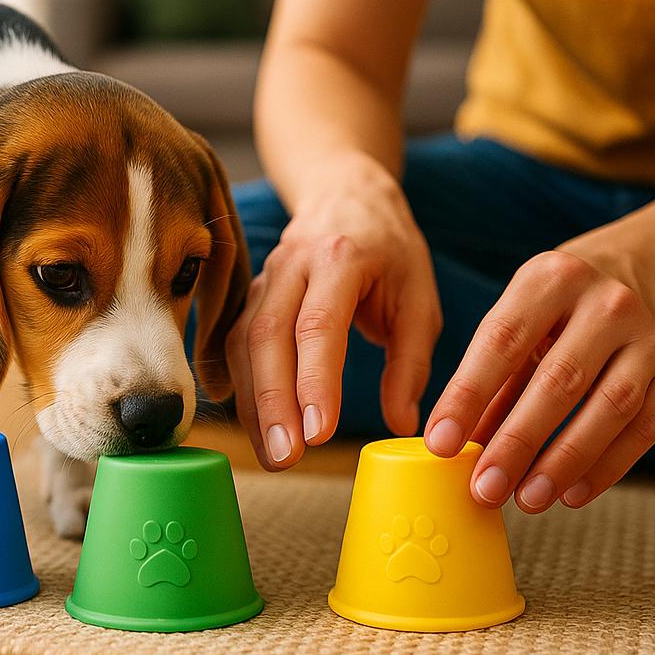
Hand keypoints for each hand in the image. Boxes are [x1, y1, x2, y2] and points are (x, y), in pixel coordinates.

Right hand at [226, 151, 441, 469]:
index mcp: (341, 258)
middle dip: (273, 401)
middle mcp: (291, 265)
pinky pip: (235, 344)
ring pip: (244, 343)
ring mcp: (263, 279)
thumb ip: (411, 363)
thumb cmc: (391, 251)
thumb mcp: (419, 299)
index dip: (315, 380)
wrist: (346, 196)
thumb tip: (403, 425)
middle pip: (268, 336)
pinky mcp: (249, 297)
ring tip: (276, 456)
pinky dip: (241, 388)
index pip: (318, 323)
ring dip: (255, 403)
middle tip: (288, 457)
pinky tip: (252, 427)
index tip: (320, 432)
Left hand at [424, 245, 654, 512]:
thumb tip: (454, 444)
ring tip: (527, 498)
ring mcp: (645, 338)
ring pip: (608, 409)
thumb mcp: (511, 323)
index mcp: (548, 280)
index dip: (468, 396)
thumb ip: (486, 380)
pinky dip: (605, 467)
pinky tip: (571, 493)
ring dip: (564, 462)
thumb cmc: (549, 312)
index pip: (502, 341)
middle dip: (518, 442)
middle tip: (486, 487)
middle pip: (559, 381)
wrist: (625, 278)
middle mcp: (604, 304)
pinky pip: (641, 430)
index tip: (441, 443)